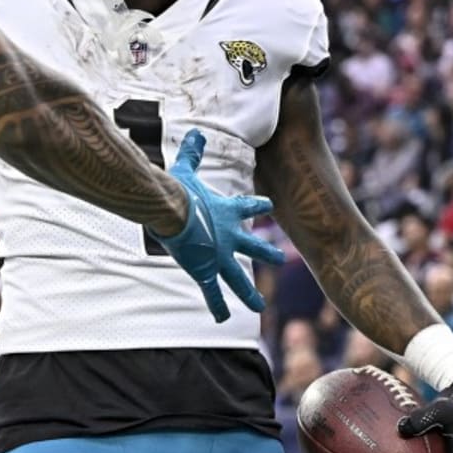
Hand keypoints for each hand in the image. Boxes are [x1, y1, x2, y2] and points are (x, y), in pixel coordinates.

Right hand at [151, 128, 283, 322]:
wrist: (172, 210)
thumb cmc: (179, 190)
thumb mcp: (187, 169)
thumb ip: (193, 153)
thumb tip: (195, 133)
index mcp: (228, 211)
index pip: (250, 206)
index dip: (259, 205)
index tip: (270, 206)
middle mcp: (230, 236)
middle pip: (254, 248)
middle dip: (267, 254)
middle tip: (280, 259)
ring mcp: (220, 257)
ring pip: (239, 279)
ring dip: (249, 293)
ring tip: (259, 305)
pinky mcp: (205, 271)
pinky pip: (212, 293)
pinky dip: (216, 306)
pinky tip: (221, 319)